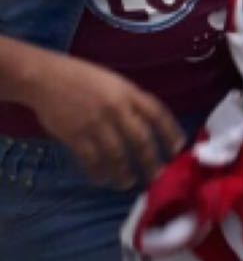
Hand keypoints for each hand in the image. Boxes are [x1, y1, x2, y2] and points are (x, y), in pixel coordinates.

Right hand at [28, 52, 184, 188]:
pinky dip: (99, 173)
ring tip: (129, 182)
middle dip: (151, 162)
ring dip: (125, 173)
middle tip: (157, 178)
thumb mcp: (114, 82)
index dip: (170, 132)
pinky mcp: (75, 136)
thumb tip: (148, 125)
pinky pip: (92, 161)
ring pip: (117, 156)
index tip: (179, 148)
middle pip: (141, 140)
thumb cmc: (82, 77)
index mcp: (128, 92)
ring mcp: (96, 124)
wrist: (46, 78)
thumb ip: (130, 101)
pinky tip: (103, 180)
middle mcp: (116, 109)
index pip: (157, 113)